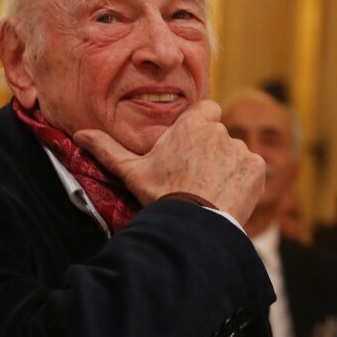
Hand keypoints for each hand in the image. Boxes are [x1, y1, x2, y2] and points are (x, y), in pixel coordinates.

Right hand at [73, 100, 265, 225]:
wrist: (193, 226)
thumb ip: (107, 148)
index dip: (201, 125)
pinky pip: (252, 168)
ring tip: (210, 188)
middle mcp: (219, 130)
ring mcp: (240, 149)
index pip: (206, 110)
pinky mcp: (257, 168)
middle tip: (196, 173)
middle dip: (211, 148)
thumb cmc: (162, 194)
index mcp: (192, 124)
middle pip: (219, 132)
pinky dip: (243, 179)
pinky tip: (226, 195)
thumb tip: (80, 134)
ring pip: (235, 151)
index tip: (192, 144)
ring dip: (227, 165)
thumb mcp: (132, 171)